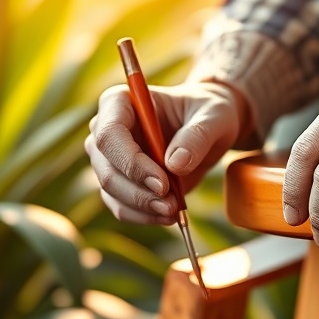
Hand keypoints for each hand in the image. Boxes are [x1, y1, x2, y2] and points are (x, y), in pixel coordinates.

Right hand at [85, 81, 250, 223]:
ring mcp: (109, 158)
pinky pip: (121, 206)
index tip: (162, 182)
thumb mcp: (213, 117)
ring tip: (174, 211)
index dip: (131, 162)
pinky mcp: (120, 182)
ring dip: (142, 207)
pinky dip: (143, 216)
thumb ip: (197, 136)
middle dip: (138, 192)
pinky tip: (168, 216)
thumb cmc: (207, 113)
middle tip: (171, 204)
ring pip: (111, 191)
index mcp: (119, 101)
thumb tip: (175, 164)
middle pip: (106, 167)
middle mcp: (105, 129)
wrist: (209, 129)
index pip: (109, 134)